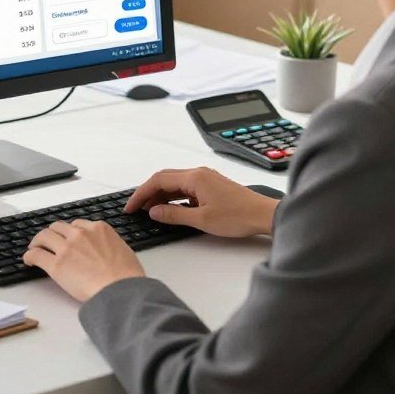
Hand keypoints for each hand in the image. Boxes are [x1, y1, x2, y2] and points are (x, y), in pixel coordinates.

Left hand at [23, 219, 145, 301]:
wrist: (121, 290)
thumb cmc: (127, 277)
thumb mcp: (123, 250)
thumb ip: (109, 245)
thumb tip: (106, 251)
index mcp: (98, 228)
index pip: (77, 225)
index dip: (69, 233)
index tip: (66, 238)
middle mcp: (80, 234)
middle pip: (58, 227)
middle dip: (52, 234)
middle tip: (48, 242)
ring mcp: (67, 248)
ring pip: (44, 236)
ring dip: (38, 242)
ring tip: (34, 248)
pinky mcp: (56, 264)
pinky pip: (37, 255)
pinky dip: (30, 256)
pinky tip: (29, 260)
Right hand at [125, 168, 277, 237]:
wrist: (263, 215)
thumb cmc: (238, 216)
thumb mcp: (202, 219)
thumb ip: (174, 215)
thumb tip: (154, 212)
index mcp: (194, 177)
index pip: (158, 180)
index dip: (141, 194)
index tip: (131, 206)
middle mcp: (198, 173)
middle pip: (164, 178)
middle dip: (148, 193)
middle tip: (136, 208)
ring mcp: (205, 178)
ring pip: (175, 183)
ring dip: (160, 195)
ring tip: (150, 211)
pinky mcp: (211, 185)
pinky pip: (185, 188)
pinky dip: (173, 197)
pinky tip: (170, 209)